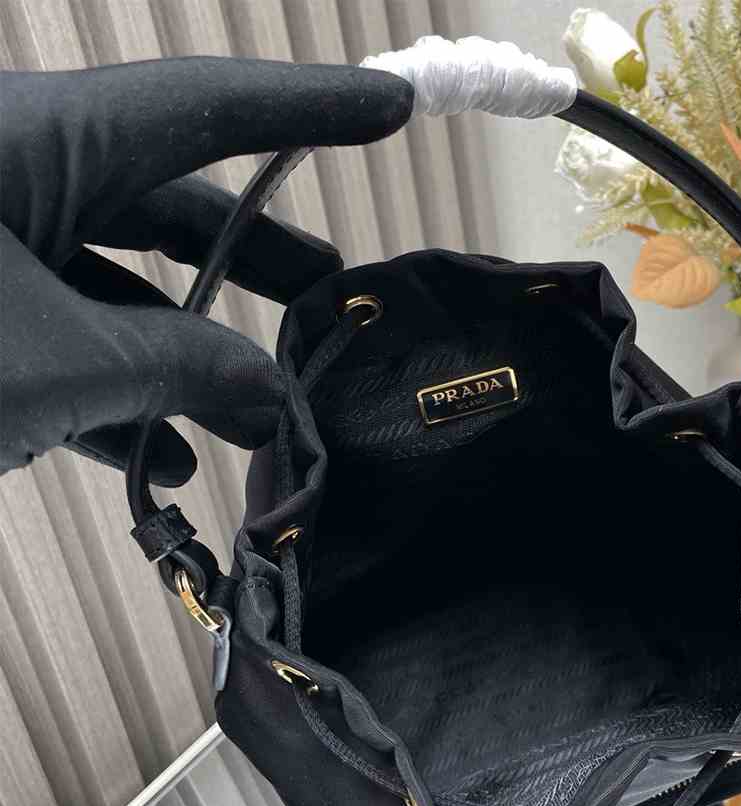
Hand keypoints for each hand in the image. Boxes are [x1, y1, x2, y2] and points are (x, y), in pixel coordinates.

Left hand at [0, 57, 412, 483]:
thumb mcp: (56, 360)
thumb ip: (173, 367)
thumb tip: (265, 389)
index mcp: (32, 143)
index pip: (199, 107)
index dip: (305, 107)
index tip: (392, 103)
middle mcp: (10, 179)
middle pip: (162, 206)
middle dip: (254, 261)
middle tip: (329, 293)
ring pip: (111, 290)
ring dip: (187, 361)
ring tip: (258, 420)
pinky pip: (58, 340)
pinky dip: (114, 396)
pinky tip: (163, 456)